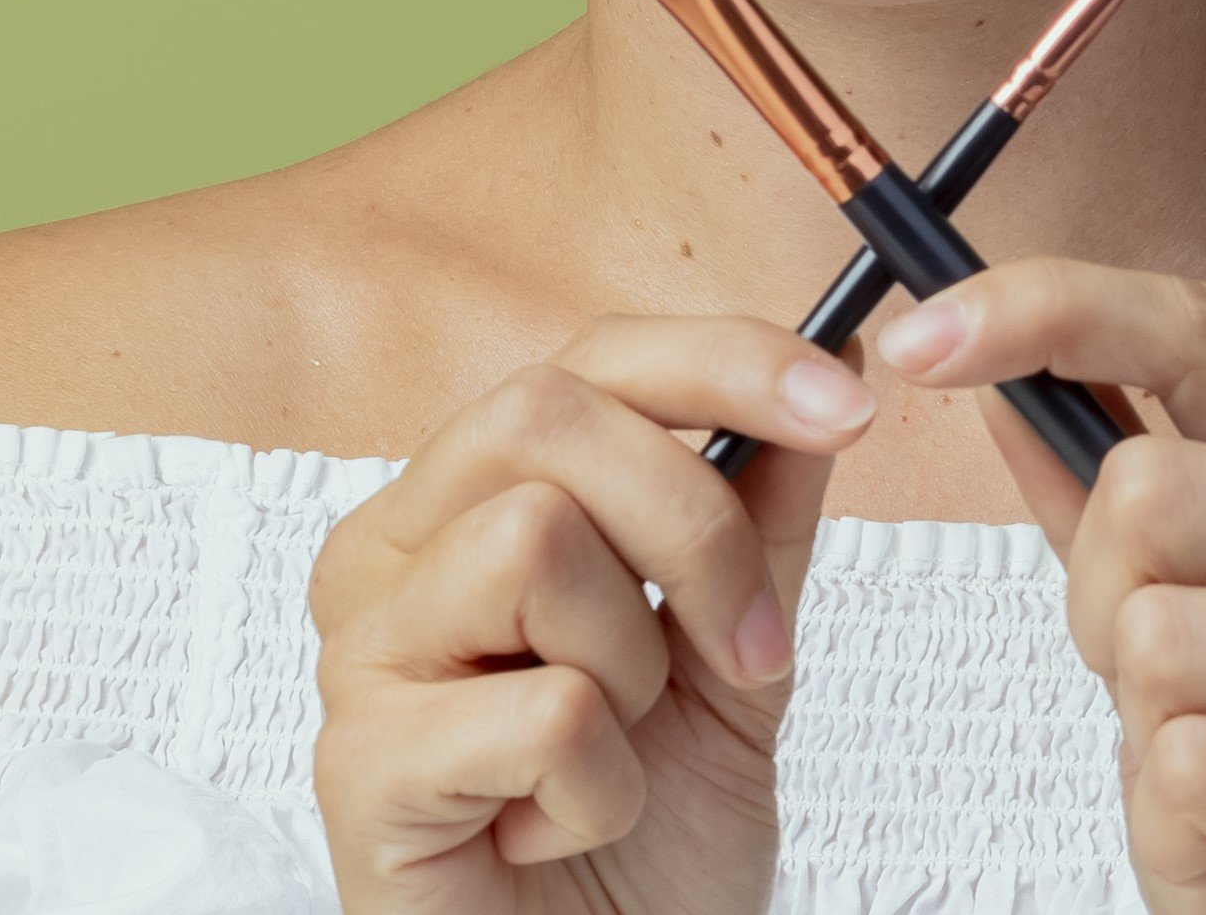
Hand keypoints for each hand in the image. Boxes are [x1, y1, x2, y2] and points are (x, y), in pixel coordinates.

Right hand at [307, 318, 877, 914]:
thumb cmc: (642, 845)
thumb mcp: (737, 660)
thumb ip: (764, 519)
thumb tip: (829, 365)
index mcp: (465, 505)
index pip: (584, 361)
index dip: (724, 361)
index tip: (848, 403)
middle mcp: (389, 556)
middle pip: (545, 415)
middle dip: (693, 529)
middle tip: (746, 657)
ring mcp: (357, 656)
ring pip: (531, 539)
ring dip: (632, 670)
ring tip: (614, 755)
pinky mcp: (357, 767)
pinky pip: (538, 712)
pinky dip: (600, 790)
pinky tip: (556, 831)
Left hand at [874, 266, 1205, 914]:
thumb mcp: (1199, 637)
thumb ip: (1110, 517)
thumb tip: (1001, 387)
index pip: (1202, 332)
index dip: (1052, 310)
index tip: (923, 334)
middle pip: (1147, 491)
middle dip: (1099, 612)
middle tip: (1172, 709)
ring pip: (1156, 640)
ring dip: (1146, 748)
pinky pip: (1188, 768)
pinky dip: (1177, 837)